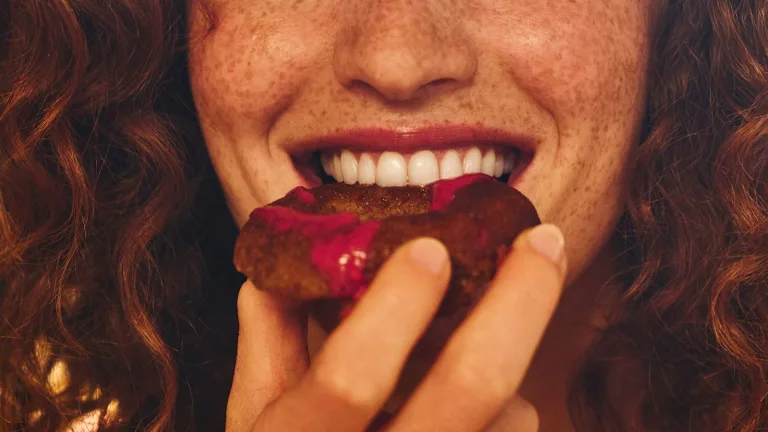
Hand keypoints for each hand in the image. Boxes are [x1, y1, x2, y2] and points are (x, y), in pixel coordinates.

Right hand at [227, 224, 566, 431]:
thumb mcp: (255, 418)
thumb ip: (268, 337)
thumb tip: (285, 256)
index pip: (351, 378)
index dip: (393, 307)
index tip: (431, 247)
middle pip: (470, 389)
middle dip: (518, 302)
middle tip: (542, 241)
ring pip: (511, 419)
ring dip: (506, 367)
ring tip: (477, 347)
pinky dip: (509, 411)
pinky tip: (477, 407)